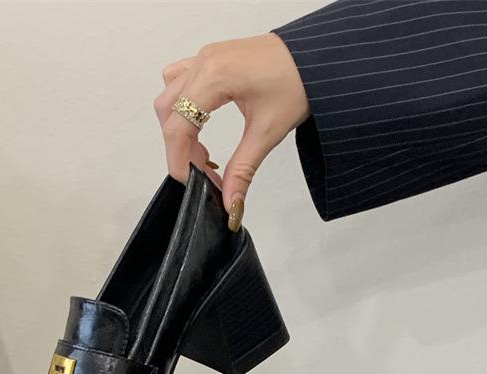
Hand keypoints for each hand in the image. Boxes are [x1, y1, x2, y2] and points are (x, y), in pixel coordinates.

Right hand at [154, 33, 308, 230]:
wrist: (317, 58)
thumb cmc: (299, 81)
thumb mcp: (268, 131)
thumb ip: (242, 170)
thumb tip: (230, 203)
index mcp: (214, 76)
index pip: (178, 126)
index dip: (178, 160)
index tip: (190, 182)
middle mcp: (203, 62)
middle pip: (169, 113)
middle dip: (180, 148)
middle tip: (202, 170)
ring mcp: (204, 57)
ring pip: (170, 98)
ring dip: (179, 128)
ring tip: (204, 151)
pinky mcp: (211, 59)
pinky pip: (179, 82)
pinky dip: (183, 108)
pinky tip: (202, 123)